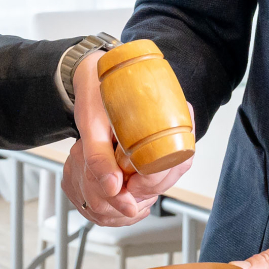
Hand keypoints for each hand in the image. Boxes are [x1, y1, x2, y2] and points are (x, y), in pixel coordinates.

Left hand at [62, 50, 193, 225]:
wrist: (93, 77)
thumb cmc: (94, 94)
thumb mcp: (90, 124)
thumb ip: (99, 157)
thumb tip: (113, 189)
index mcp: (169, 108)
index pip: (174, 157)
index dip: (152, 181)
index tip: (129, 188)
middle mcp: (178, 118)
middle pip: (177, 167)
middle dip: (151, 188)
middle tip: (124, 191)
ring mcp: (173, 129)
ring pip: (173, 170)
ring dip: (151, 186)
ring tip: (126, 186)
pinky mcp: (164, 138)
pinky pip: (166, 165)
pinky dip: (150, 180)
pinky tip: (131, 181)